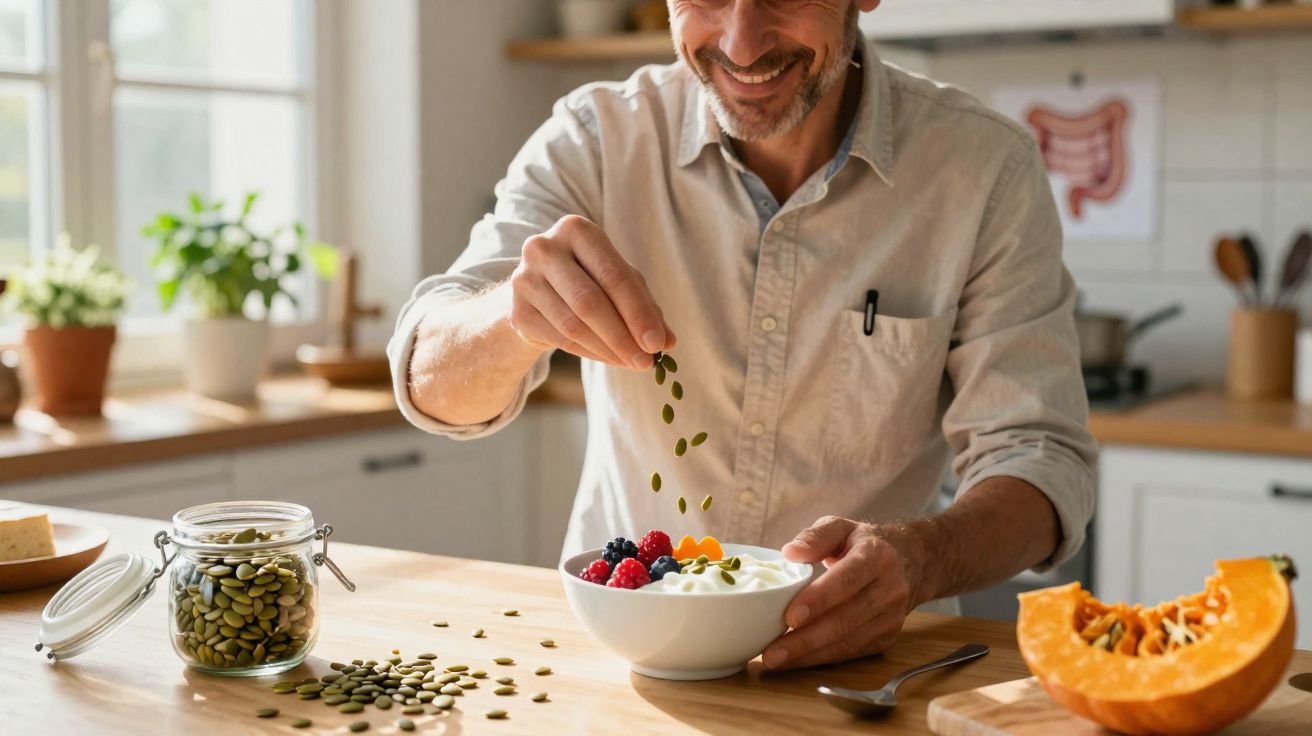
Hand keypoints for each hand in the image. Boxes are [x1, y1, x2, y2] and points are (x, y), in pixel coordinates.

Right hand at [508, 215, 674, 368]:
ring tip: (631, 362)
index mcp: (576, 230)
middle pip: (590, 301)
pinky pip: (559, 339)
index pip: (613, 275)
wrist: (537, 290)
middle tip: (646, 362)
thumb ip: (645, 307)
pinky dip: (589, 353)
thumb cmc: (588, 278)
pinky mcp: (517, 311)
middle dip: (622, 336)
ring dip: (607, 349)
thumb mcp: (619, 283)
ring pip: (573, 325)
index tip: (657, 343)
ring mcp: (524, 279)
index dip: (638, 312)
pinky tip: (608, 358)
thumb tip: (667, 341)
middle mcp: (544, 248)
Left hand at [762, 516, 918, 669]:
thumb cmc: (861, 544)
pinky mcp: (887, 637)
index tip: (791, 616)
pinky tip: (796, 660)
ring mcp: (892, 617)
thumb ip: (815, 536)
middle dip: (807, 639)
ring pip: (848, 642)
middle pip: (846, 619)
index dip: (819, 599)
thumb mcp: (840, 527)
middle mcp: (890, 589)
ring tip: (776, 660)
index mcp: (877, 556)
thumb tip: (790, 553)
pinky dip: (821, 658)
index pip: (848, 579)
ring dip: (810, 655)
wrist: (906, 562)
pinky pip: (851, 652)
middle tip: (772, 652)